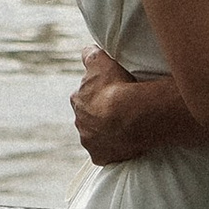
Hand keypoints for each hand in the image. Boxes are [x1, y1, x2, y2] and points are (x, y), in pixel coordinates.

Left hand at [71, 48, 148, 164]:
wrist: (130, 115)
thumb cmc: (116, 86)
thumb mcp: (101, 60)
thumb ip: (91, 54)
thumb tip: (86, 50)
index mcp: (78, 100)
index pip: (84, 96)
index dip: (98, 94)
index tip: (111, 93)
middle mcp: (79, 122)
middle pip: (89, 118)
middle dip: (100, 115)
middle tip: (120, 111)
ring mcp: (89, 141)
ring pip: (96, 136)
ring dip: (107, 133)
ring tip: (125, 128)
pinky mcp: (100, 157)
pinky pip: (106, 154)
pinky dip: (113, 150)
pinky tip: (125, 145)